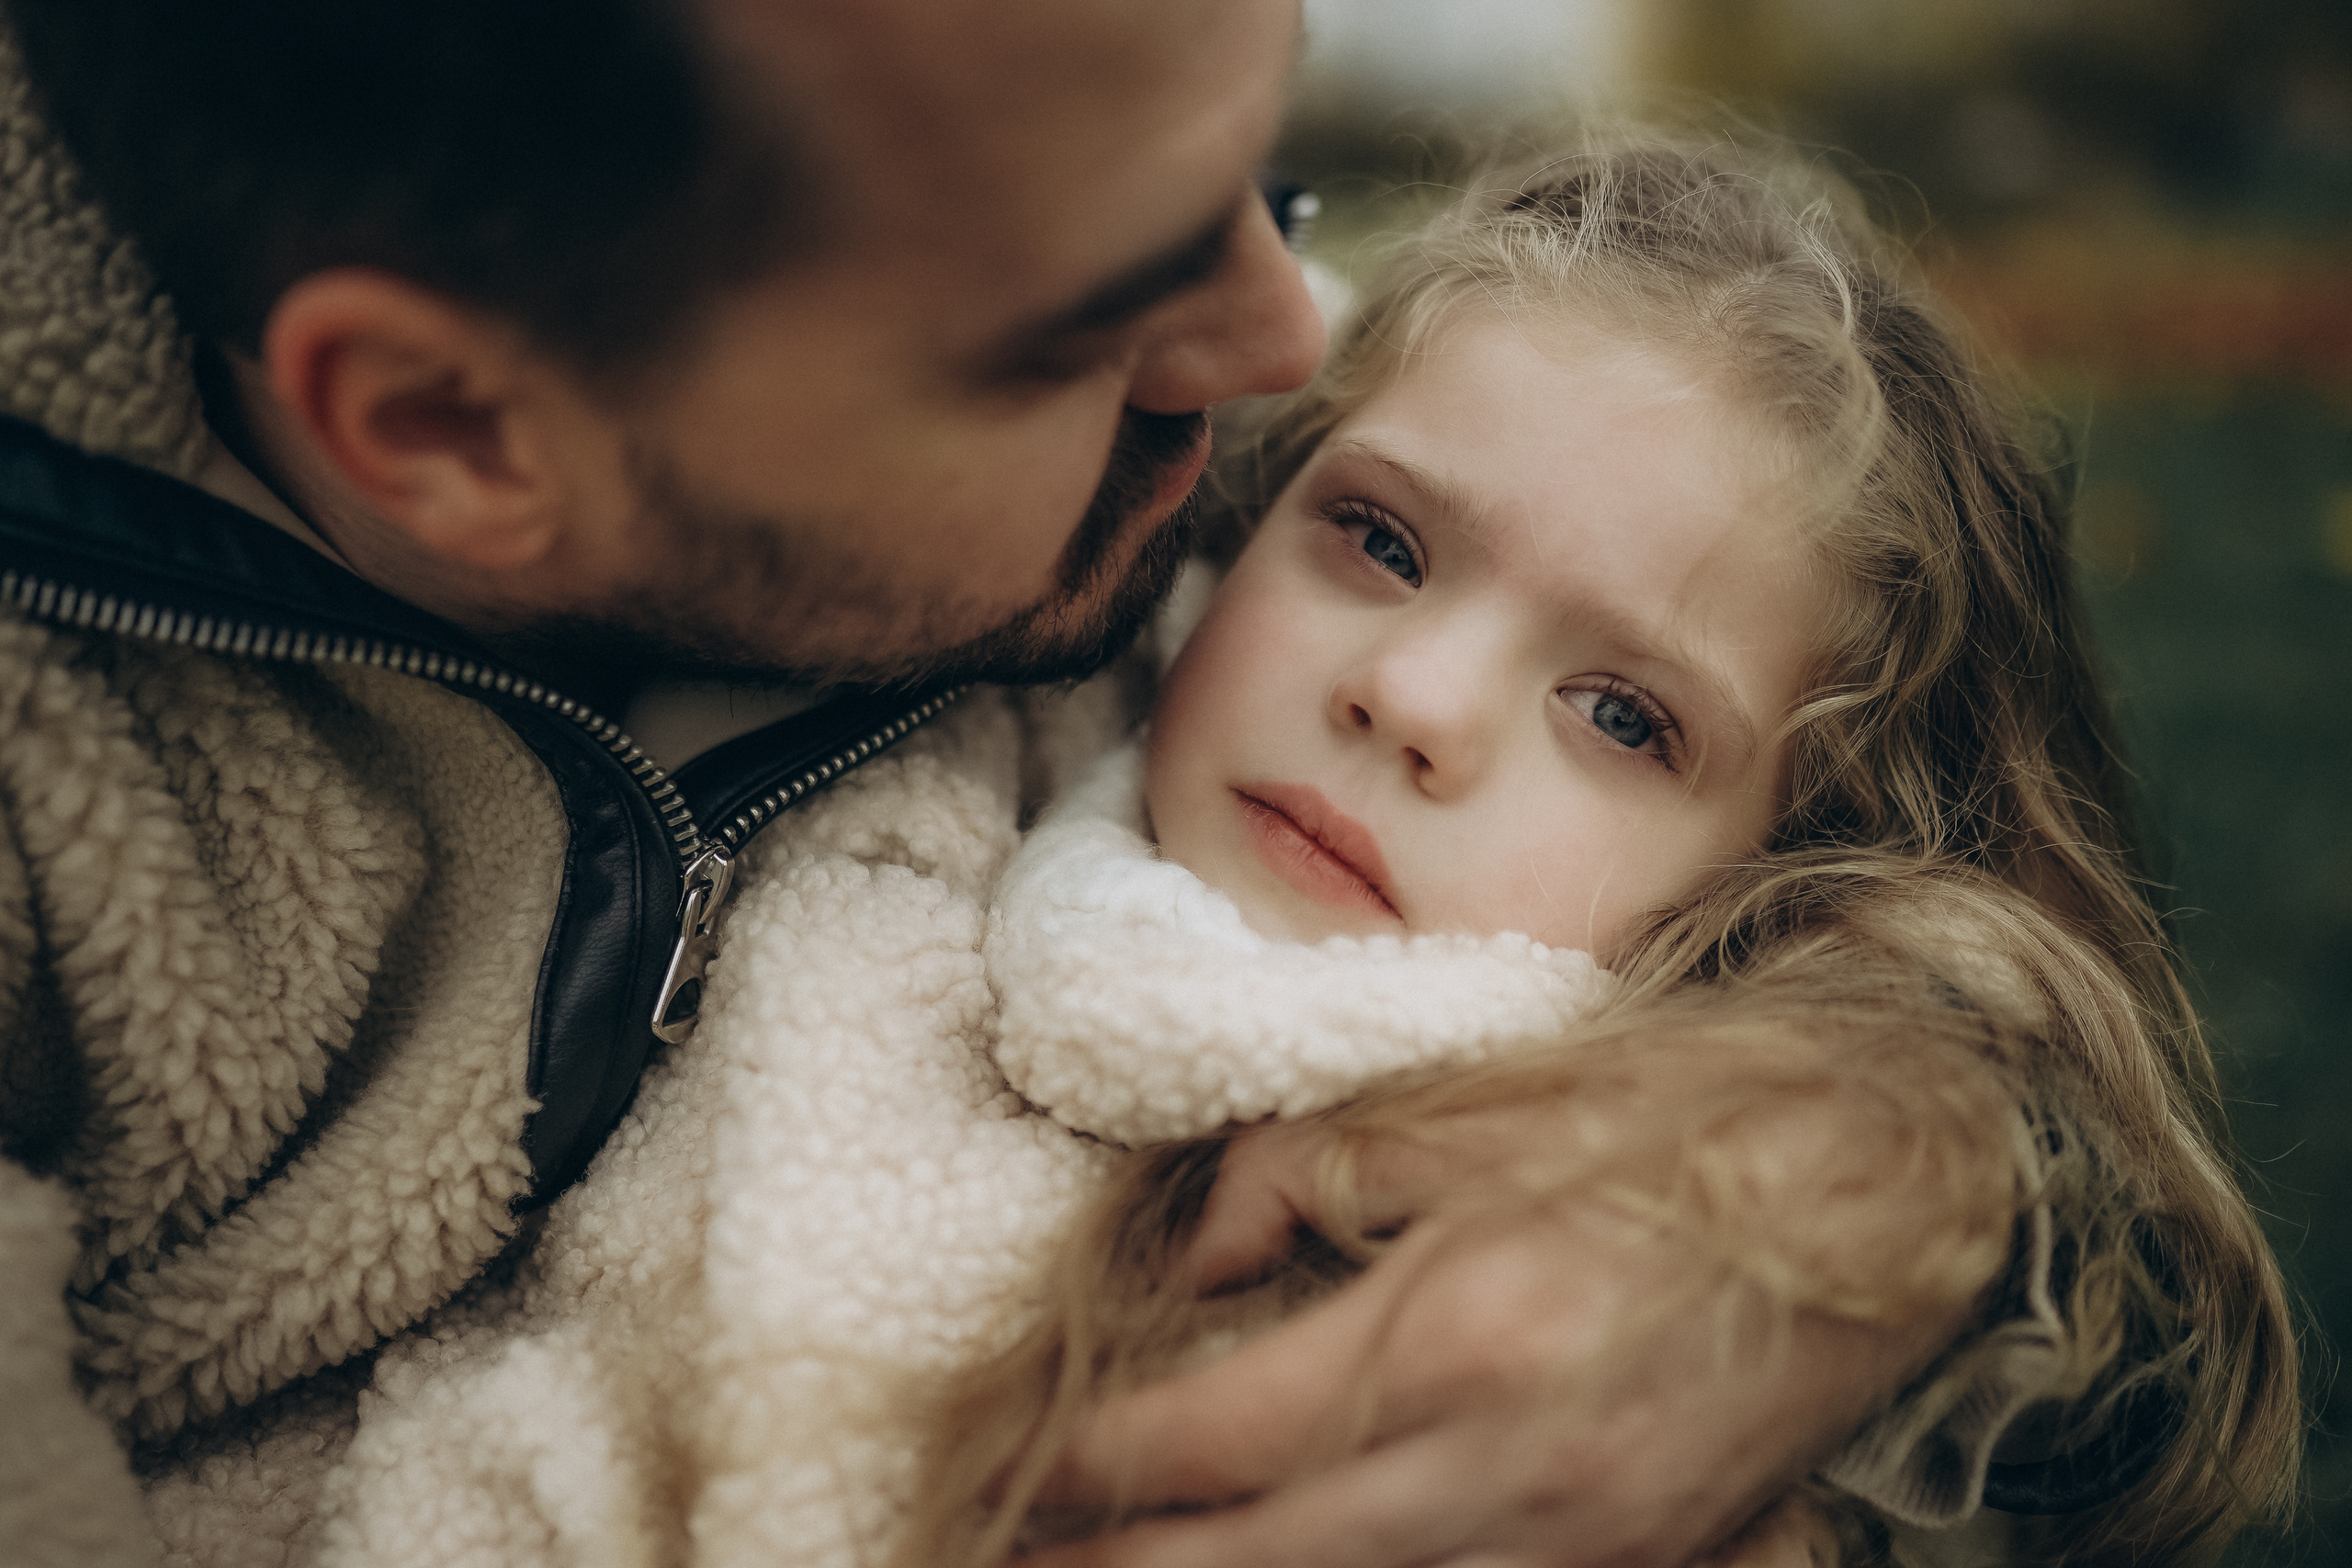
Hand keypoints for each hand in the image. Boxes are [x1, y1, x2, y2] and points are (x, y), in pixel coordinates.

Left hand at [1017, 1114, 1946, 1567]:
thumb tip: (1193, 1252)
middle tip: (1011, 1555)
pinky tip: (1288, 1555)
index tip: (1009, 1473)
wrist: (1894, 1176)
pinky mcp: (1642, 1563)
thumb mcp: (1474, 1106)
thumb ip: (1301, 1174)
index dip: (1082, 1472)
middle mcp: (1507, 1469)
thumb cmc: (1678, 1114)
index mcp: (1453, 1332)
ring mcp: (1584, 1542)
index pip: (1202, 1441)